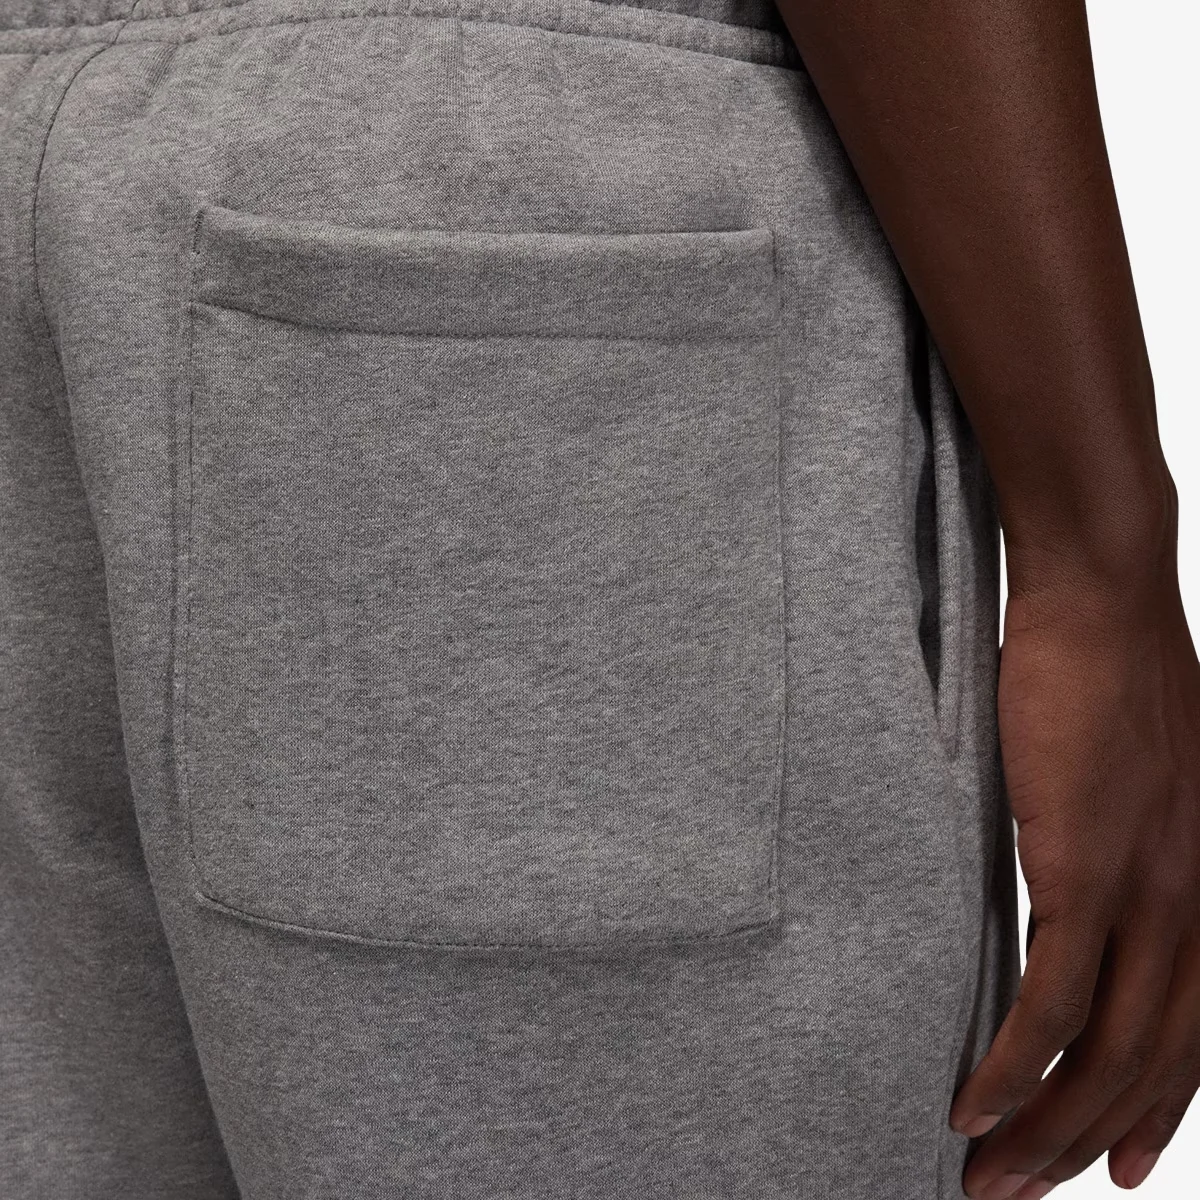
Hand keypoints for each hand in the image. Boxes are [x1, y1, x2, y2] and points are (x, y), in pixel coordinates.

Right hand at [950, 567, 1199, 1198]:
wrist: (1102, 597)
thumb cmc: (1107, 673)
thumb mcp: (1141, 774)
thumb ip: (1124, 841)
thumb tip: (1074, 879)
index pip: (1195, 1037)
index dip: (1152, 1113)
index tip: (1109, 1166)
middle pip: (1153, 1069)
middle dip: (1086, 1145)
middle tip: (1023, 1194)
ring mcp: (1151, 893)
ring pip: (1106, 1056)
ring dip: (1042, 1129)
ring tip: (985, 1177)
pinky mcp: (1088, 871)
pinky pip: (1052, 1003)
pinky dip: (1011, 1068)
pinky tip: (972, 1104)